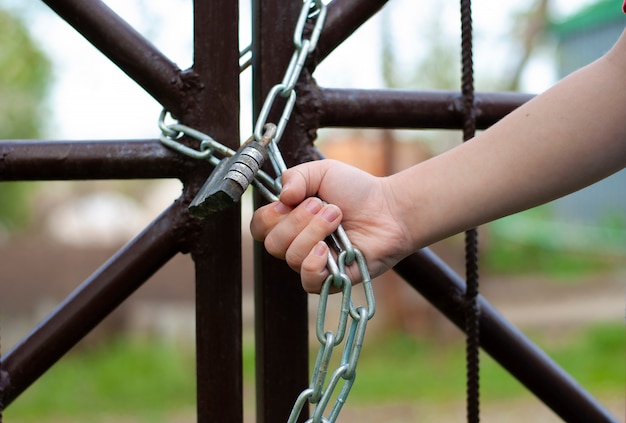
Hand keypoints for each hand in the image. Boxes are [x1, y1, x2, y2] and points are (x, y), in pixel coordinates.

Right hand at [250, 159, 411, 292]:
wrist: (388, 209)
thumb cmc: (357, 191)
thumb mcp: (322, 171)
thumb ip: (295, 176)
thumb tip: (281, 197)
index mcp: (289, 219)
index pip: (259, 226)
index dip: (270, 214)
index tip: (292, 200)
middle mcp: (296, 243)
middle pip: (272, 243)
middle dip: (297, 220)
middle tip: (324, 206)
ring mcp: (312, 263)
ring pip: (291, 257)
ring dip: (314, 232)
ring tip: (337, 217)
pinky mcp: (330, 280)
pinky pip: (307, 280)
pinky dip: (314, 262)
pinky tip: (329, 248)